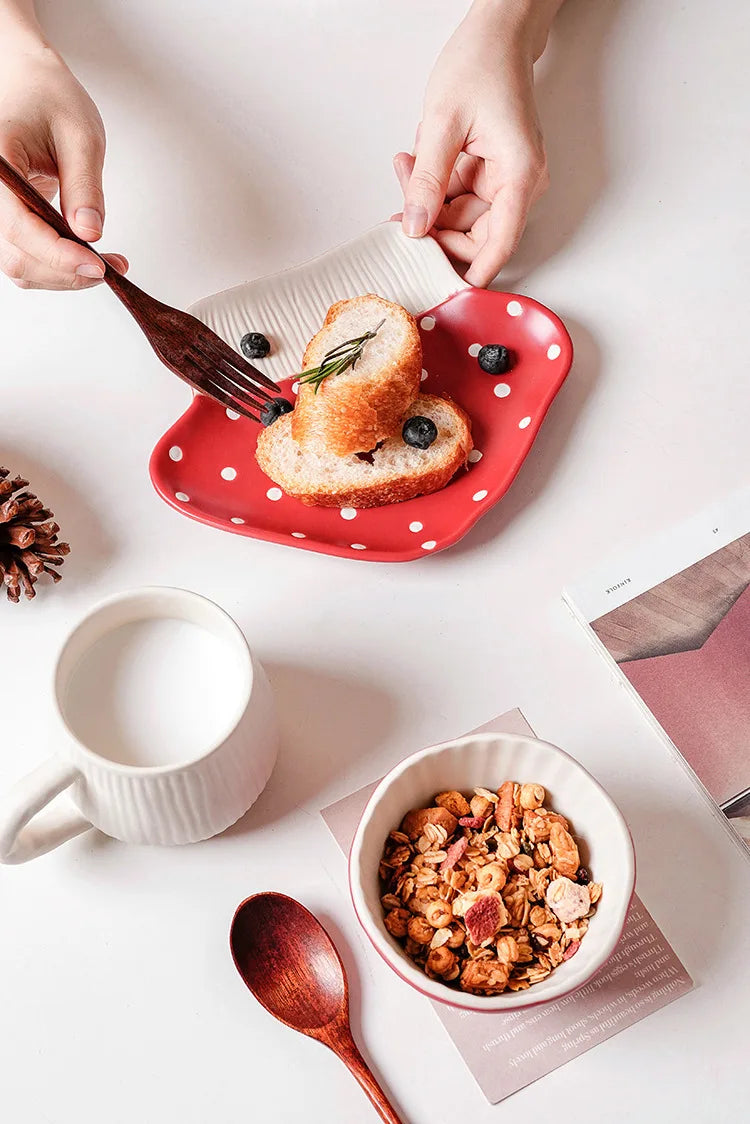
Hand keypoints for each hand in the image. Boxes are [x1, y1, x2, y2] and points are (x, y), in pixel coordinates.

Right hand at [0, 44, 126, 288]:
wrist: (29, 82)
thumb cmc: (51, 98)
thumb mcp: (81, 136)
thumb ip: (85, 186)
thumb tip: (90, 234)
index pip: (19, 227)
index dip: (59, 255)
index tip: (98, 267)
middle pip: (17, 257)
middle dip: (66, 272)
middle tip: (110, 269)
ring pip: (20, 265)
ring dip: (64, 276)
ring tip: (106, 265)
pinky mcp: (7, 220)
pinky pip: (26, 257)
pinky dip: (58, 267)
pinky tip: (88, 258)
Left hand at [395, 0, 557, 287]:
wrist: (498, 33)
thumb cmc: (483, 63)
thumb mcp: (443, 123)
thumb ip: (428, 180)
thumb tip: (414, 227)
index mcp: (519, 174)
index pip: (498, 243)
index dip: (471, 273)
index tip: (444, 292)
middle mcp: (519, 184)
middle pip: (475, 236)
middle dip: (434, 229)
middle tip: (399, 212)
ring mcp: (505, 180)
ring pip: (461, 218)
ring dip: (427, 203)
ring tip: (406, 166)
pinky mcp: (490, 174)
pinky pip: (458, 198)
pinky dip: (433, 189)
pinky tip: (414, 164)